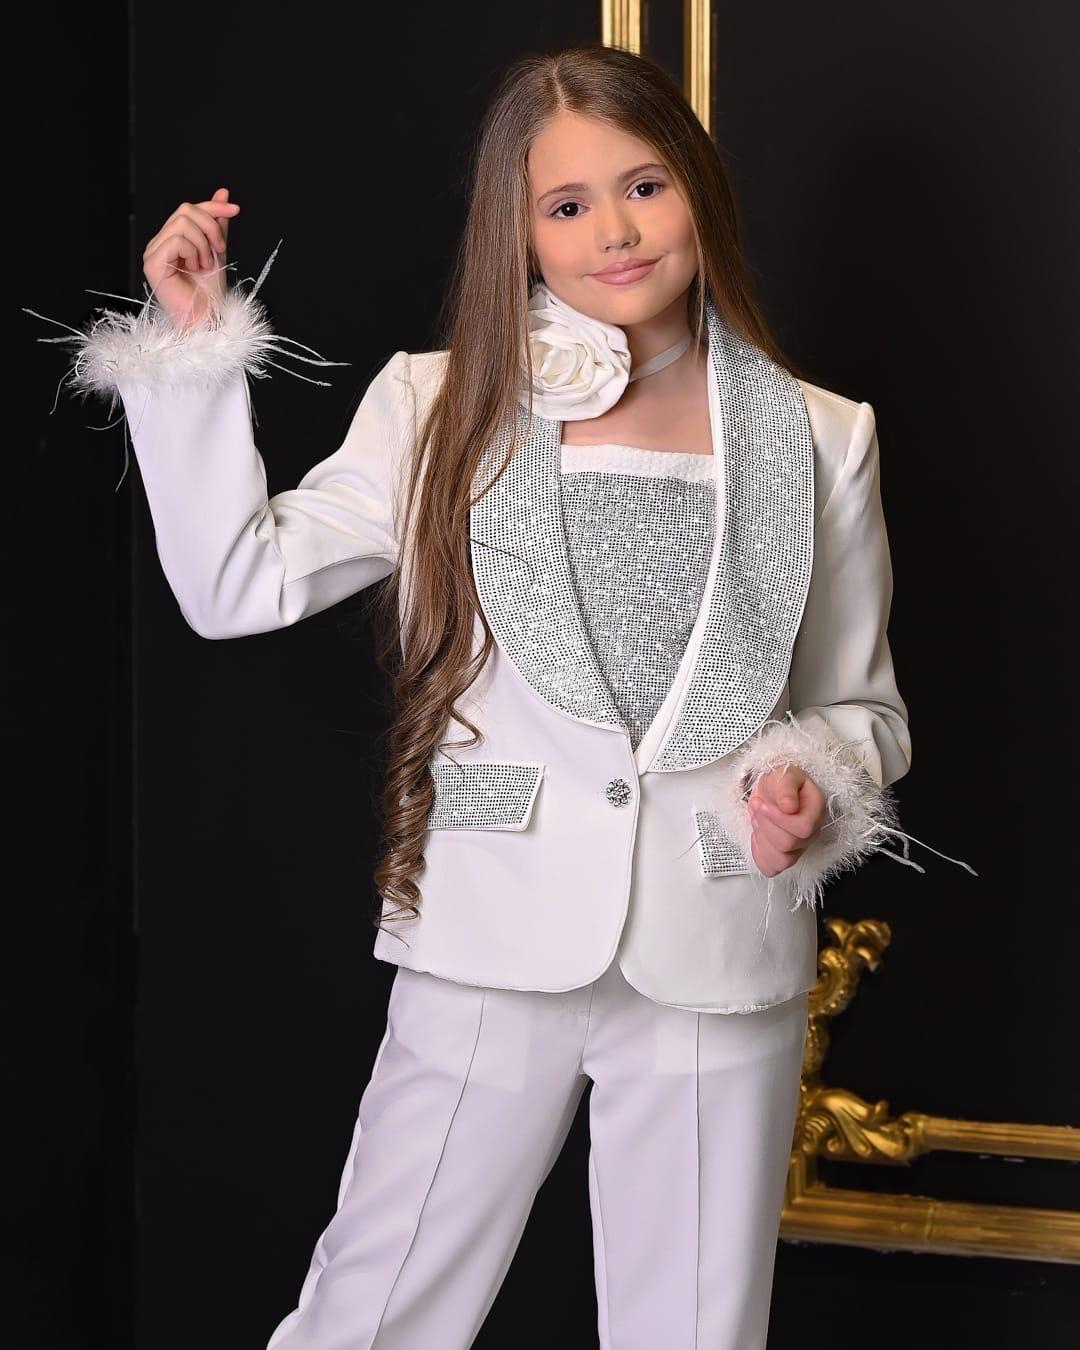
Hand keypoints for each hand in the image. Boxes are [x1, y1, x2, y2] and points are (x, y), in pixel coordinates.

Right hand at [142, 187, 240, 329]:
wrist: (208, 318)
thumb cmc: (210, 292)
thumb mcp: (218, 250)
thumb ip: (217, 224)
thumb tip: (223, 193)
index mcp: (172, 238)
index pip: (189, 209)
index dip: (213, 206)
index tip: (236, 209)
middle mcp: (160, 242)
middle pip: (185, 210)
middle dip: (210, 227)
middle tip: (219, 250)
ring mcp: (153, 252)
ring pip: (182, 223)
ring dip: (203, 244)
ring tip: (205, 264)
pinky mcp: (153, 263)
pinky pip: (176, 240)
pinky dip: (193, 252)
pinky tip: (195, 268)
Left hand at [747, 763, 828, 877]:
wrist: (772, 790)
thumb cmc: (781, 782)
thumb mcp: (784, 774)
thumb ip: (787, 787)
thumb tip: (789, 806)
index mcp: (815, 810)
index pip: (804, 828)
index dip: (779, 819)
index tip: (762, 804)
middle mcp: (811, 832)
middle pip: (788, 844)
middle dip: (765, 824)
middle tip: (757, 806)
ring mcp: (799, 847)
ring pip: (781, 860)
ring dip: (762, 839)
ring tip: (757, 820)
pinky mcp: (784, 856)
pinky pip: (771, 868)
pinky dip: (759, 854)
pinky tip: (757, 837)